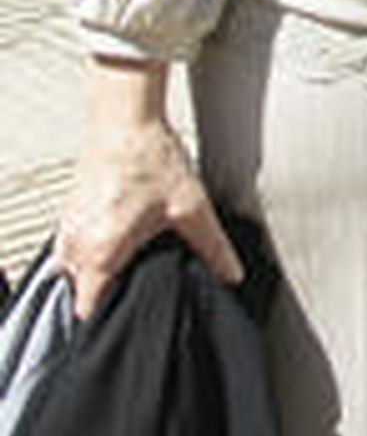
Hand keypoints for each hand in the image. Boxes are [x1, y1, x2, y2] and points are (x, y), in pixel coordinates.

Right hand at [55, 60, 241, 319]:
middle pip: (83, 292)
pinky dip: (92, 250)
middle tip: (140, 283)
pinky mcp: (68, 213)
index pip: (91, 311)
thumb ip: (212, 247)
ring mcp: (67, 228)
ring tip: (132, 259)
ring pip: (76, 270)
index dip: (112, 319)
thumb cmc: (150, 156)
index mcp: (100, 252)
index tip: (132, 316)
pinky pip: (73, 248)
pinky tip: (120, 236)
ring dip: (100, 269)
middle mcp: (75, 245)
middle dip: (109, 293)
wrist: (124, 116)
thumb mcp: (191, 206)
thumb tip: (232, 274)